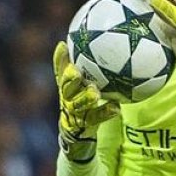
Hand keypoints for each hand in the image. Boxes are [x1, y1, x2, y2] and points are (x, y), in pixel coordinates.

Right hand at [54, 41, 118, 157]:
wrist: (78, 134)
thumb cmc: (84, 103)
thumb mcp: (85, 86)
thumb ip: (93, 69)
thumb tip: (113, 42)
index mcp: (66, 88)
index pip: (60, 71)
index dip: (59, 60)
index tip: (63, 46)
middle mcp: (66, 99)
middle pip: (64, 88)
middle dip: (69, 79)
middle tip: (76, 72)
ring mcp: (73, 114)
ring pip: (77, 105)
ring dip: (85, 98)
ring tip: (94, 93)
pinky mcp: (82, 126)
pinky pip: (94, 119)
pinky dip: (105, 113)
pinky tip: (116, 108)